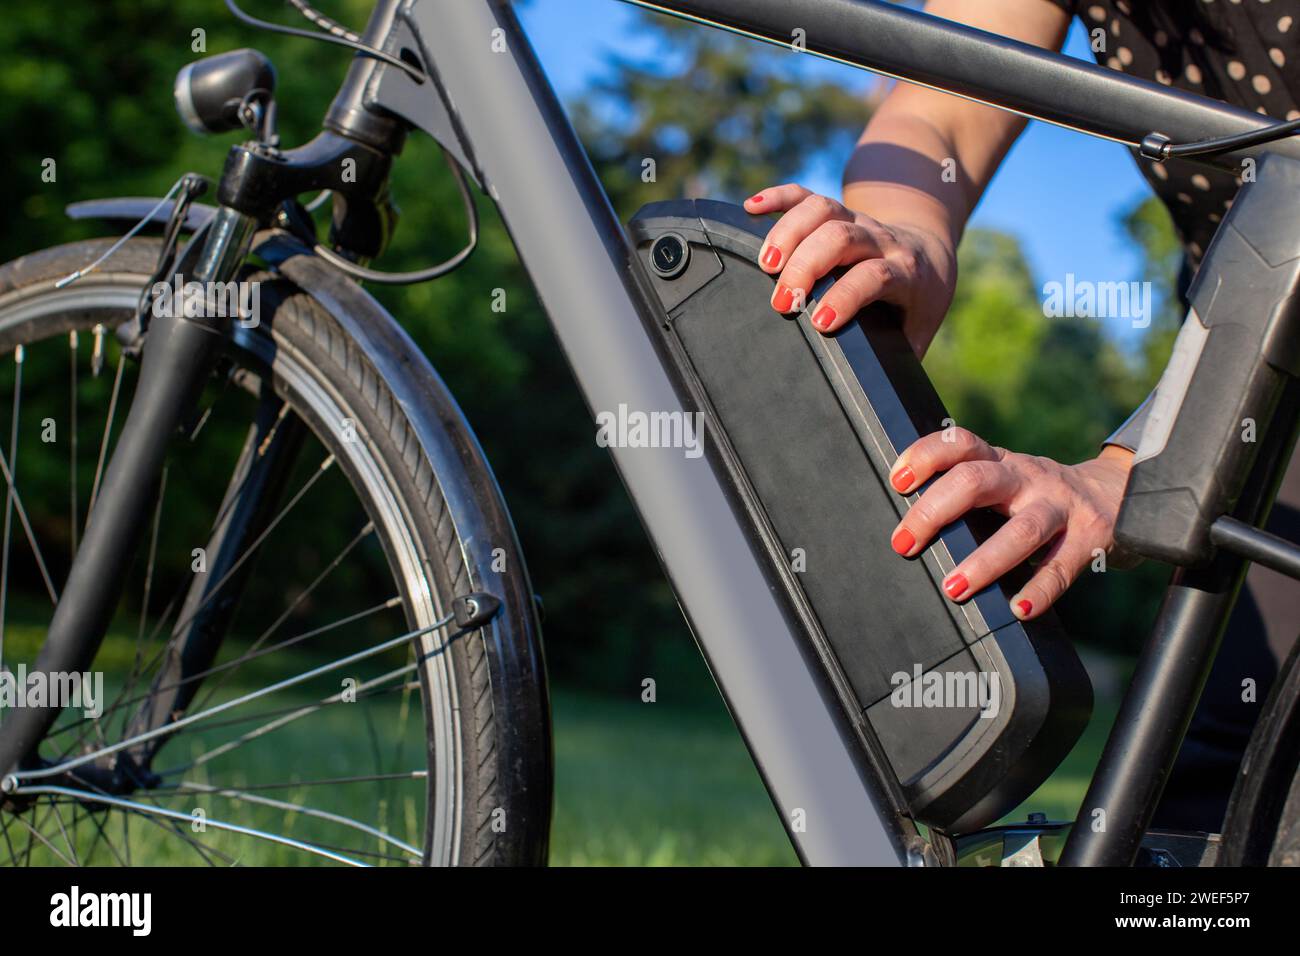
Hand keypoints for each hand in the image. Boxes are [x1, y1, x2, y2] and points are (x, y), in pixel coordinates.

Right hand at [743, 184, 956, 355]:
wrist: (929, 254)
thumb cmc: (917, 303)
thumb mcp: (917, 332)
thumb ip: (898, 360)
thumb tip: (874, 402)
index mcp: (905, 273)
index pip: (874, 276)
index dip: (846, 296)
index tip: (818, 322)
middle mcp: (881, 240)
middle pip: (842, 236)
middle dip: (807, 264)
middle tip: (781, 300)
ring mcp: (857, 220)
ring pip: (822, 209)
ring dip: (788, 231)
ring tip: (763, 264)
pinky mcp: (836, 210)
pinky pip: (805, 195)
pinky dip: (777, 197)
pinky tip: (750, 208)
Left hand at [886, 428, 1133, 619]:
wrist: (1120, 493)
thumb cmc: (1038, 494)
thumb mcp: (1005, 478)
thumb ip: (967, 490)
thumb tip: (908, 527)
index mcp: (1001, 461)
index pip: (960, 443)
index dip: (925, 457)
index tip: (897, 483)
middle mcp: (1027, 477)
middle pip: (976, 482)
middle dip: (934, 512)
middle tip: (904, 544)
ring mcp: (1059, 507)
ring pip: (1020, 530)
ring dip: (984, 561)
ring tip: (954, 588)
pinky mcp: (1088, 538)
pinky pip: (1060, 568)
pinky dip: (1039, 591)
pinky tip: (1018, 609)